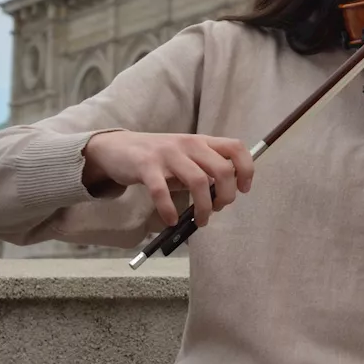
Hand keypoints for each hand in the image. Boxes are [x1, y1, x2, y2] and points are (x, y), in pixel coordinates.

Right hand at [81, 131, 253, 227]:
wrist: (117, 148)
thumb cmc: (158, 157)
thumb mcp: (186, 156)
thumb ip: (204, 169)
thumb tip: (223, 195)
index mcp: (202, 141)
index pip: (236, 148)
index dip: (246, 168)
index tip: (243, 189)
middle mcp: (189, 144)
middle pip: (223, 169)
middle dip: (226, 196)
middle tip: (218, 209)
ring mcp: (168, 154)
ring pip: (199, 182)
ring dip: (203, 208)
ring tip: (200, 221)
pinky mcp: (146, 166)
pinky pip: (162, 192)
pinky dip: (169, 210)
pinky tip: (171, 220)